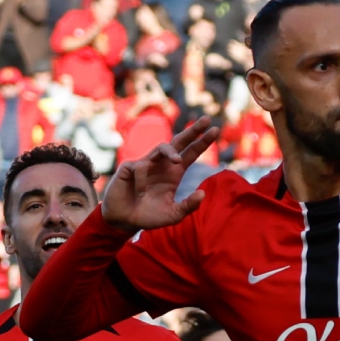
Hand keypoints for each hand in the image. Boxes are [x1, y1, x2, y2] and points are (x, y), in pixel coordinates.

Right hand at [100, 117, 218, 232]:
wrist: (124, 220)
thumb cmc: (149, 216)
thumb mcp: (173, 215)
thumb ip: (188, 206)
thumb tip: (202, 194)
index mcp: (174, 173)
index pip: (191, 153)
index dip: (202, 142)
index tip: (215, 129)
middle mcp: (162, 164)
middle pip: (179, 142)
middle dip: (193, 131)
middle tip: (206, 119)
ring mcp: (146, 164)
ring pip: (161, 148)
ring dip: (170, 152)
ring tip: (178, 161)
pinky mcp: (129, 167)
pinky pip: (140, 169)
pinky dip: (142, 182)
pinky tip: (140, 194)